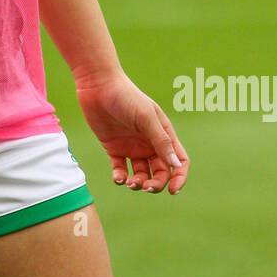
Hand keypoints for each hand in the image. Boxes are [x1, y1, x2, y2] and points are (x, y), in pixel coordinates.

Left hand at [74, 66, 188, 195]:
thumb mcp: (146, 118)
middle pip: (160, 171)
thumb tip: (176, 165)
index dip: (179, 177)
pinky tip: (119, 178)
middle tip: (146, 187)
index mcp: (163, 134)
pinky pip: (121, 169)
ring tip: (131, 183)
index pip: (178, 161)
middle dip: (156, 184)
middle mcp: (149, 143)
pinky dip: (121, 178)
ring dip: (138, 183)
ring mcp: (132, 147)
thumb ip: (161, 141)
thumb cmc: (126, 96)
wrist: (98, 85)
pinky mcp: (114, 149)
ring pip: (141, 174)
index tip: (174, 190)